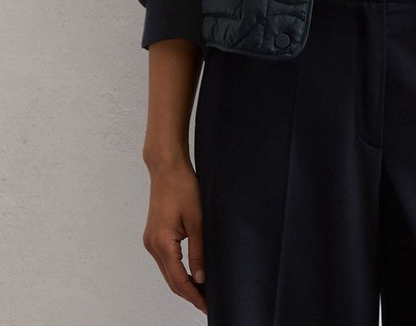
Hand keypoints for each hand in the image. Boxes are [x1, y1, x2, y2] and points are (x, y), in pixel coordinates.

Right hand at [142, 160, 206, 314]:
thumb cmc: (183, 187)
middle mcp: (152, 245)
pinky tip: (191, 273)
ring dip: (183, 283)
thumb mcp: (197, 220)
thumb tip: (201, 277)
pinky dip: (178, 271)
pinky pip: (166, 261)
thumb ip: (198, 250)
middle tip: (208, 303)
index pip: (179, 280)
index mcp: (162, 243)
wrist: (167, 168)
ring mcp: (151, 241)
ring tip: (202, 292)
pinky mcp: (154, 235)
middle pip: (171, 280)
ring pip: (168, 272)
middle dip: (189, 294)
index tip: (207, 305)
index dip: (194, 295)